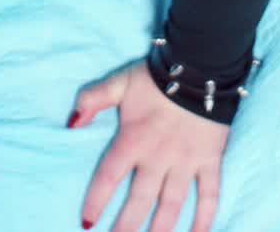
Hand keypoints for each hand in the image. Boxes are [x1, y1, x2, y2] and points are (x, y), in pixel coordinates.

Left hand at [67, 58, 230, 231]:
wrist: (201, 65)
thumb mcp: (119, 82)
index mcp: (133, 140)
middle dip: (126, 227)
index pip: (108, 177)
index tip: (86, 223)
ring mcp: (186, 161)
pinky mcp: (209, 159)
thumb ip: (92, 99)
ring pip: (172, 204)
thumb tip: (71, 124)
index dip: (96, 202)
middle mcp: (158, 156)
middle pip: (139, 201)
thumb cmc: (156, 76)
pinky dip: (205, 217)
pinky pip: (209, 193)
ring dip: (161, 229)